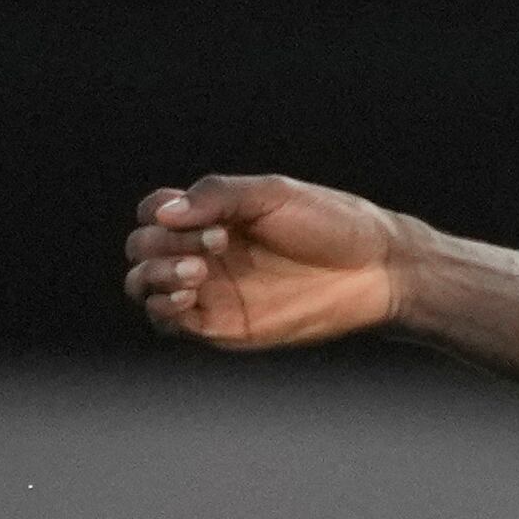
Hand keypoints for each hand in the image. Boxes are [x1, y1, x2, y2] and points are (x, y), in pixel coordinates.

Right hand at [125, 171, 411, 351]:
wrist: (376, 270)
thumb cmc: (331, 223)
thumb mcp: (272, 194)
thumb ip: (215, 196)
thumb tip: (162, 213)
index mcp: (213, 216)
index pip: (153, 213)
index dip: (161, 214)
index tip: (212, 221)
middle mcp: (204, 252)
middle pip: (141, 248)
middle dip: (161, 245)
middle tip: (216, 246)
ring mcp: (211, 290)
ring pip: (145, 286)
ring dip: (152, 276)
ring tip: (195, 273)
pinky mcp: (222, 324)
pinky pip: (168, 322)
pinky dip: (162, 308)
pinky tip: (188, 295)